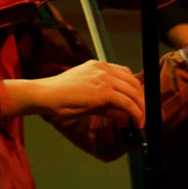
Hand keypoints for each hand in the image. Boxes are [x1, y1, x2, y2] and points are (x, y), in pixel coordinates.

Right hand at [14, 59, 145, 126]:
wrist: (45, 95)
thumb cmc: (59, 97)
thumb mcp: (87, 97)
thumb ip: (107, 104)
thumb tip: (124, 115)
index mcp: (97, 66)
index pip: (125, 74)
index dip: (134, 89)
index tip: (137, 101)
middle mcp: (103, 68)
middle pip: (133, 82)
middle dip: (141, 99)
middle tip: (142, 113)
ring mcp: (104, 78)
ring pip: (134, 92)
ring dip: (141, 108)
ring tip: (140, 121)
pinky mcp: (104, 91)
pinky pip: (128, 103)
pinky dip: (136, 113)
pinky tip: (136, 122)